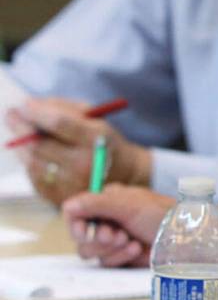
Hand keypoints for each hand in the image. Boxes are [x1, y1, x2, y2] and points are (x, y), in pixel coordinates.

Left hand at [6, 98, 151, 205]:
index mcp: (96, 141)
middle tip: (12, 114)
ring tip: (18, 131)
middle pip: (40, 144)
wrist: (124, 175)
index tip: (24, 103)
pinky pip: (34, 175)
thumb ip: (66, 109)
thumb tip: (31, 105)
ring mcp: (70, 183)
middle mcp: (84, 164)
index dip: (38, 112)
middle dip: (21, 126)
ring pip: (32, 161)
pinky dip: (29, 160)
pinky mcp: (60, 196)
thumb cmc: (105, 142)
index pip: (59, 123)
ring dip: (20, 144)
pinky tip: (30, 151)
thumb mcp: (96, 119)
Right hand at [62, 184, 172, 266]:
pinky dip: (120, 256)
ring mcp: (113, 239)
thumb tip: (67, 205)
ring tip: (130, 241)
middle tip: (115, 235)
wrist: (183, 238)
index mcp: (107, 201)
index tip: (83, 232)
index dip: (75, 224)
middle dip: (98, 238)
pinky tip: (137, 249)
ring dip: (109, 248)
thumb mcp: (128, 205)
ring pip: (90, 251)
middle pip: (80, 236)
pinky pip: (105, 262)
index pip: (75, 212)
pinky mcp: (120, 257)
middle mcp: (107, 220)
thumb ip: (96, 204)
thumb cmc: (160, 214)